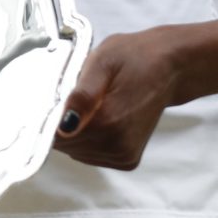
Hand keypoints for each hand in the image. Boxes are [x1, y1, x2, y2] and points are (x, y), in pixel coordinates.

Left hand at [52, 29, 182, 170]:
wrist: (169, 68)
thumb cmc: (132, 58)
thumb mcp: (103, 61)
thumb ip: (83, 93)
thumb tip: (65, 122)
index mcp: (109, 122)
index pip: (56, 136)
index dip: (49, 118)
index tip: (57, 98)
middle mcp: (118, 146)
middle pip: (65, 145)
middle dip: (62, 123)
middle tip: (76, 96)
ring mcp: (124, 156)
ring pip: (76, 151)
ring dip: (76, 131)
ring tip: (92, 105)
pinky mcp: (128, 160)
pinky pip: (91, 155)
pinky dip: (88, 139)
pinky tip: (99, 117)